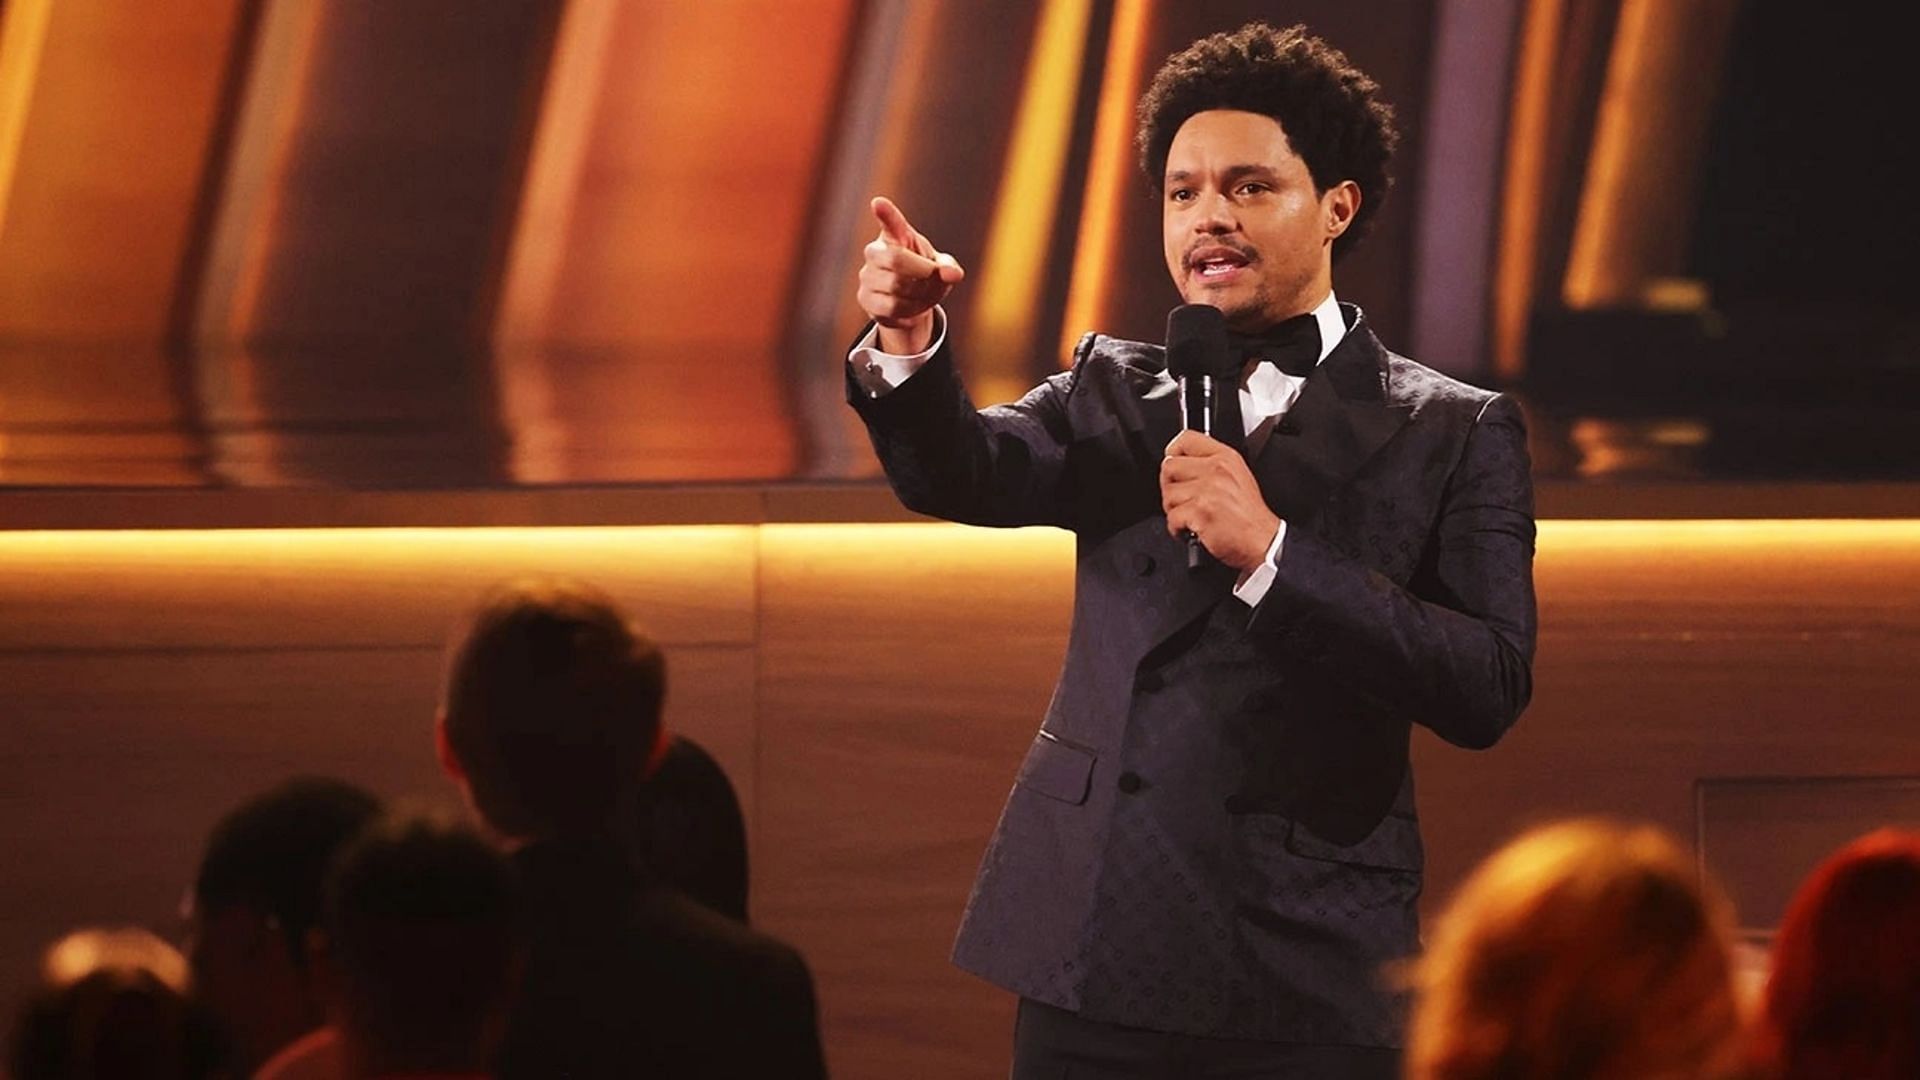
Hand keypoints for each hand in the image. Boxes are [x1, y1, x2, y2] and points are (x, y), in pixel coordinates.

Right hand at [856, 196, 964, 353]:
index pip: (889, 221)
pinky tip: (914, 305)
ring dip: (919, 293)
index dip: (885, 213)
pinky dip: (910, 309)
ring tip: (926, 293)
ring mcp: (867, 276)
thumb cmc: (924, 275)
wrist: (909, 303)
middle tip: (933, 275)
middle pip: (896, 259)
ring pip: (895, 286)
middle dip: (921, 271)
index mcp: (895, 235)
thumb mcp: (941, 268)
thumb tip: (954, 274)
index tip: (879, 203)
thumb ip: (948, 267)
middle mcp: (875, 252)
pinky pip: (891, 306)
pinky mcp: (866, 299)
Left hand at [1161, 429, 1281, 570]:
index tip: (1173, 465)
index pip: (1186, 439)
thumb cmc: (1250, 515)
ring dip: (1174, 510)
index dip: (1173, 452)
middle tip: (1180, 498)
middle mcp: (1216, 471)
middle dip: (1169, 486)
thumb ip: (1211, 464)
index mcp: (1225, 458)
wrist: (1263, 540)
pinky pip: (1172, 518)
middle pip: (1169, 467)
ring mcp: (1207, 491)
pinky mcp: (1200, 512)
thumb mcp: (1238, 476)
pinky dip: (1177, 528)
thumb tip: (1180, 462)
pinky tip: (1190, 529)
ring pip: (1168, 495)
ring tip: (1189, 516)